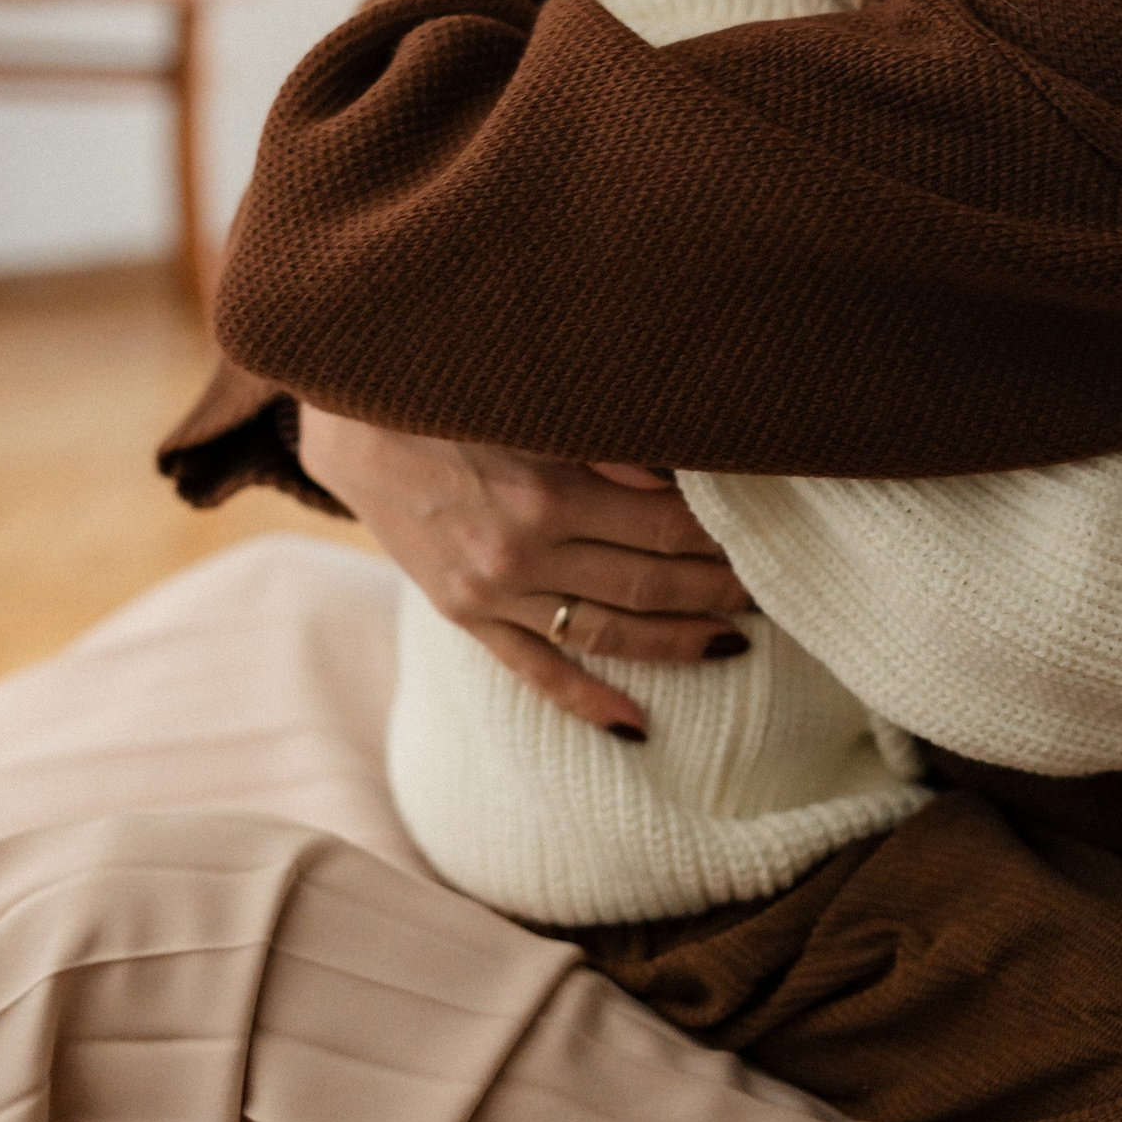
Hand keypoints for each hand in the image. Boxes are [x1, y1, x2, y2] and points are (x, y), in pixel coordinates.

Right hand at [295, 406, 753, 734]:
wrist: (352, 428)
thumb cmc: (451, 396)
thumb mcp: (527, 400)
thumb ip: (605, 439)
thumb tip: (678, 476)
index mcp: (547, 489)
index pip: (664, 525)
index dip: (720, 537)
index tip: (763, 536)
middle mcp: (523, 552)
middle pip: (648, 583)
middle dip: (717, 589)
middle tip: (769, 590)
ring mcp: (493, 593)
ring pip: (606, 633)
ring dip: (677, 642)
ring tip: (734, 642)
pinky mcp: (466, 616)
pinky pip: (535, 671)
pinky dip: (586, 701)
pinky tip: (636, 725)